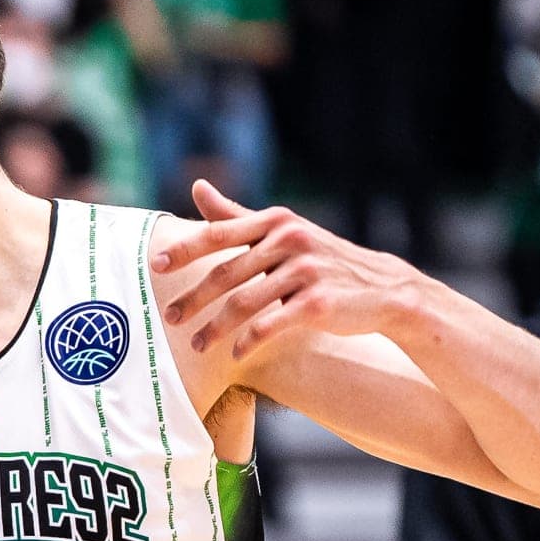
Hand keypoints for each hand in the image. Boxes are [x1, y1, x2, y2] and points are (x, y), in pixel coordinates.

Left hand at [155, 182, 420, 360]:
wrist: (383, 289)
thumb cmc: (322, 260)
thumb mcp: (282, 231)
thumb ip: (236, 215)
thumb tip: (196, 187)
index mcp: (277, 221)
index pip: (220, 233)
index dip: (186, 249)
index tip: (155, 264)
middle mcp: (290, 241)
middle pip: (227, 273)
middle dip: (194, 299)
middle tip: (169, 317)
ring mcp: (306, 272)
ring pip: (245, 303)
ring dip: (215, 328)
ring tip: (196, 345)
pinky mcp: (318, 304)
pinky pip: (271, 325)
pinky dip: (249, 341)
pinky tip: (234, 353)